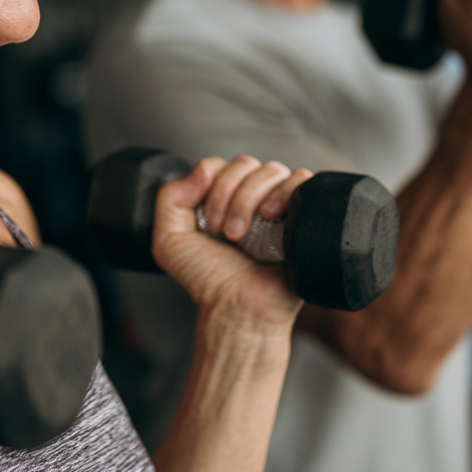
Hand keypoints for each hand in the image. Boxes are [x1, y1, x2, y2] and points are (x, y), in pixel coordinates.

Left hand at [151, 155, 306, 332]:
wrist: (239, 307)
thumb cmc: (209, 280)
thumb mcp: (168, 239)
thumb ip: (169, 196)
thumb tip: (202, 169)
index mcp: (220, 198)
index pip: (217, 164)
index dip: (209, 185)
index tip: (207, 221)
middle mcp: (250, 197)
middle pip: (244, 163)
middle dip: (228, 195)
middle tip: (225, 231)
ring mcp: (277, 204)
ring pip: (270, 169)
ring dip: (250, 199)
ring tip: (244, 234)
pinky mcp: (303, 213)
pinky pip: (301, 179)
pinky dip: (284, 192)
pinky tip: (272, 216)